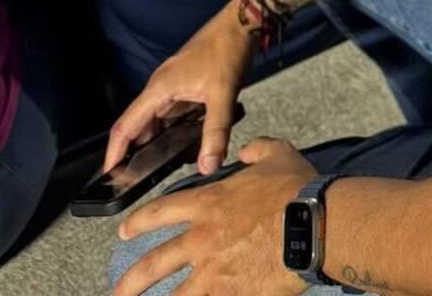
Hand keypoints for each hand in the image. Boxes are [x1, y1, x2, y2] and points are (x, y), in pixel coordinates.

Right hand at [105, 3, 254, 175]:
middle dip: (135, 154)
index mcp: (159, 88)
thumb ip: (216, 132)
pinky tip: (183, 146)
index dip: (114, 152)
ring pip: (155, 123)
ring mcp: (171, 88)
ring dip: (156, 144)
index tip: (107, 175)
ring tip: (159, 168)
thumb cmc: (227, 49)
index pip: (126, 126)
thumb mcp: (223, 94)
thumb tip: (208, 166)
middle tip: (135, 181)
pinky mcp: (184, 88)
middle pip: (138, 127)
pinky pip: (171, 116)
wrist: (240, 24)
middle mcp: (160, 89)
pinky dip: (172, 133)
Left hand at [113, 138, 312, 295]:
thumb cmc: (297, 189)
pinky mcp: (232, 295)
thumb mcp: (276, 154)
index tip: (125, 231)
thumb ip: (257, 150)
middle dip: (129, 282)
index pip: (161, 211)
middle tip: (116, 291)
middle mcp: (203, 239)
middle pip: (154, 264)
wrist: (315, 224)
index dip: (139, 222)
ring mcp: (215, 272)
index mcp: (210, 203)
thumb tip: (247, 151)